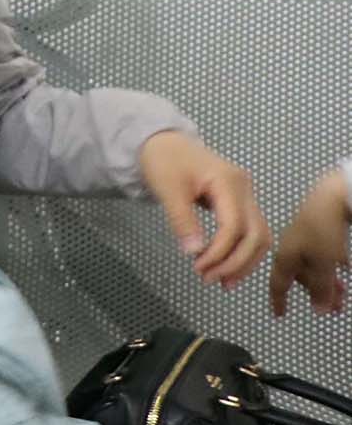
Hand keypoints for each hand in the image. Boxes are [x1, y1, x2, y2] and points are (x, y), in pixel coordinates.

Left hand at [139, 131, 268, 289]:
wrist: (164, 143)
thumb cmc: (164, 162)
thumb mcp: (167, 189)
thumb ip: (181, 220)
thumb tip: (194, 252)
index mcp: (229, 182)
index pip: (234, 226)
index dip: (220, 252)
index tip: (199, 267)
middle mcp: (245, 189)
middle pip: (256, 235)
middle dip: (236, 262)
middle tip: (210, 279)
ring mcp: (247, 196)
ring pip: (259, 236)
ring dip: (244, 262)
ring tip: (222, 282)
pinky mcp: (241, 203)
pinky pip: (251, 232)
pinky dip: (243, 252)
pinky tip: (228, 268)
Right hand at [270, 170, 348, 316]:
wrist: (332, 196)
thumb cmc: (323, 230)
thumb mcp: (323, 264)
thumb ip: (321, 289)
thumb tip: (319, 311)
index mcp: (285, 256)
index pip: (278, 284)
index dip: (279, 300)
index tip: (280, 314)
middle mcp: (290, 248)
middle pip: (301, 278)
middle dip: (317, 295)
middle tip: (334, 309)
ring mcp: (304, 238)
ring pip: (314, 267)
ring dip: (328, 283)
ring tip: (344, 294)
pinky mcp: (319, 229)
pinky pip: (323, 255)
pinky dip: (332, 267)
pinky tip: (345, 270)